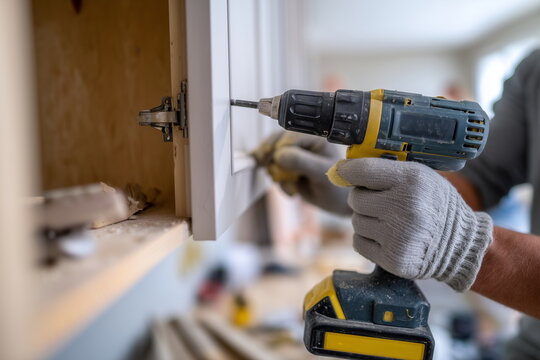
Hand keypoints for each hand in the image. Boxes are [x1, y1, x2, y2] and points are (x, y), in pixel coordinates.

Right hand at [253, 131, 350, 215]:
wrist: (336, 200)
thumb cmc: (337, 185)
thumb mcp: (322, 174)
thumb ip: (302, 162)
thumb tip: (278, 155)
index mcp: (315, 136)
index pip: (287, 137)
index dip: (279, 152)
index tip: (280, 170)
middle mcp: (302, 139)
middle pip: (273, 142)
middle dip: (274, 163)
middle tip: (279, 178)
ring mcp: (293, 150)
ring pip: (268, 154)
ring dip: (274, 172)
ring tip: (290, 187)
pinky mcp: (286, 161)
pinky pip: (270, 165)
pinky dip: (275, 179)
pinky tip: (290, 189)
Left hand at [334, 158, 492, 290]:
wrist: (461, 245)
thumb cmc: (435, 205)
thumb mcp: (421, 176)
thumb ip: (385, 170)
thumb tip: (340, 170)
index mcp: (413, 181)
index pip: (363, 171)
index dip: (346, 171)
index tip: (341, 172)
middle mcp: (405, 208)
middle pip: (355, 199)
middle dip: (362, 198)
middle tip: (380, 201)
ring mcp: (398, 236)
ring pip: (355, 221)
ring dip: (366, 219)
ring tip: (389, 221)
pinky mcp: (393, 259)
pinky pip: (358, 242)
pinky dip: (367, 239)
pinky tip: (387, 237)